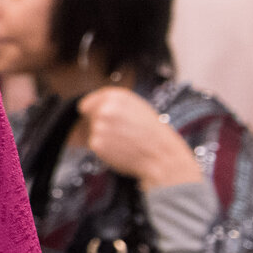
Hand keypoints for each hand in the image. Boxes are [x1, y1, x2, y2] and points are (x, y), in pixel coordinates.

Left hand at [77, 87, 201, 190]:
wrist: (163, 156)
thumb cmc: (154, 133)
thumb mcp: (138, 108)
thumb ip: (116, 104)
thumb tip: (89, 106)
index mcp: (116, 97)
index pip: (89, 103)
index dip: (93, 111)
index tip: (97, 117)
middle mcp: (105, 109)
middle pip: (92, 118)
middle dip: (103, 124)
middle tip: (122, 133)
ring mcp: (100, 126)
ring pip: (95, 132)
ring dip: (106, 137)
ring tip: (126, 141)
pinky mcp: (97, 143)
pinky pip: (97, 146)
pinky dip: (106, 150)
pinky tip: (122, 150)